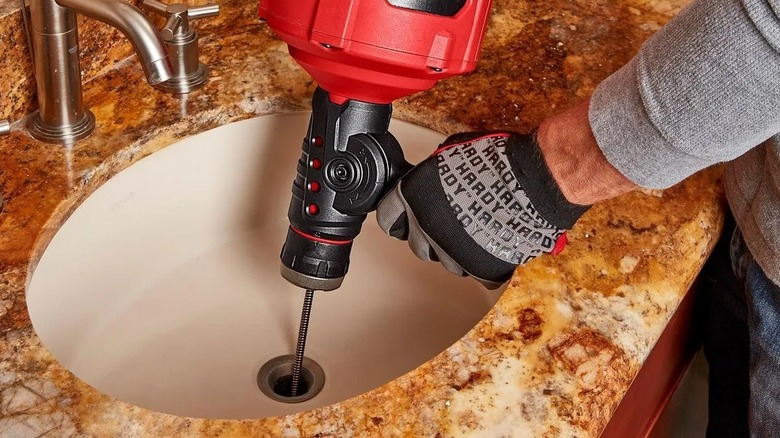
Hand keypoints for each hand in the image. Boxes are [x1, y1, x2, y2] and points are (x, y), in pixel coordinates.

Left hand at [376, 131, 588, 288]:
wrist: (536, 178)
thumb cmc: (498, 158)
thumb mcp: (452, 152)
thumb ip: (432, 172)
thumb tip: (429, 177)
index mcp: (413, 197)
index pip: (387, 218)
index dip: (397, 215)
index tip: (404, 216)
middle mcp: (426, 227)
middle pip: (416, 245)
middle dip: (428, 234)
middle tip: (450, 219)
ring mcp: (452, 252)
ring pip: (445, 261)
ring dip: (455, 249)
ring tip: (477, 228)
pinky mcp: (480, 269)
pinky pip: (475, 274)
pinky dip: (484, 263)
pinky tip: (493, 245)